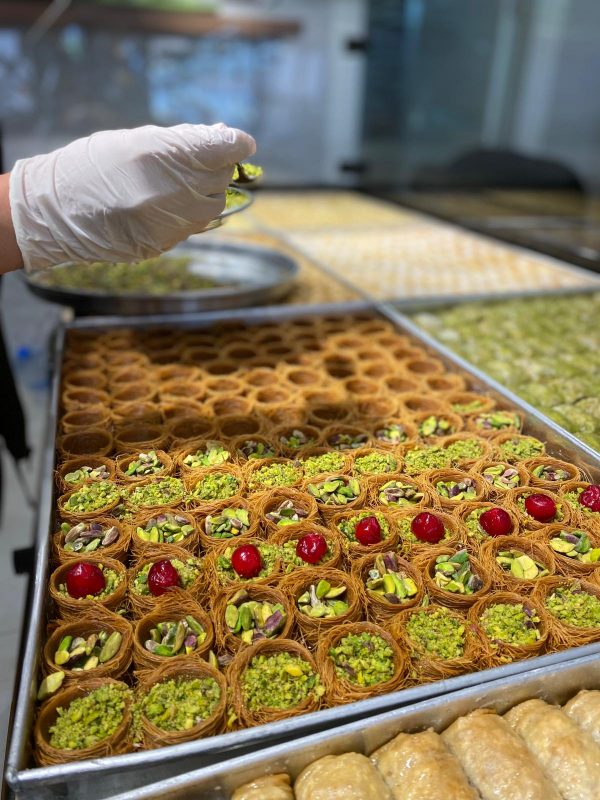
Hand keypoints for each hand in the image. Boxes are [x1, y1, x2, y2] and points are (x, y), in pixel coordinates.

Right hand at [8, 123, 255, 271]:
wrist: (60, 212)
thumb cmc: (94, 165)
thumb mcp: (138, 139)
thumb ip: (184, 140)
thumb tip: (224, 137)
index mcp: (169, 156)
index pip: (225, 149)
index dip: (237, 144)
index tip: (241, 143)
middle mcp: (178, 191)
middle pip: (222, 177)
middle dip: (215, 167)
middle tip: (192, 161)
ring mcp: (175, 221)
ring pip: (213, 205)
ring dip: (204, 193)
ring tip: (173, 185)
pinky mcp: (169, 243)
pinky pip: (194, 225)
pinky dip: (188, 213)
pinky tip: (163, 205)